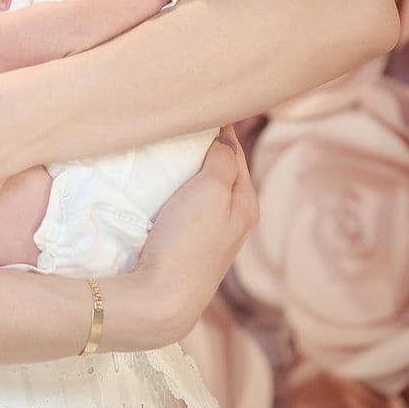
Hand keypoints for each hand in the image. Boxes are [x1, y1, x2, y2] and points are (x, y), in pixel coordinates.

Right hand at [116, 126, 257, 348]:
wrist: (161, 301)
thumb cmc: (187, 243)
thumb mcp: (211, 191)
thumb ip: (223, 161)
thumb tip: (225, 139)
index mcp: (247, 203)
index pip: (236, 151)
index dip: (220, 128)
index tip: (199, 106)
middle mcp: (237, 220)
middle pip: (224, 170)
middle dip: (208, 147)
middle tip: (183, 123)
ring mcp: (213, 237)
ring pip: (207, 189)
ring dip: (193, 169)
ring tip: (172, 149)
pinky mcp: (190, 248)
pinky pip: (191, 207)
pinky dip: (182, 190)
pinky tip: (166, 187)